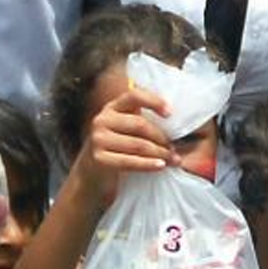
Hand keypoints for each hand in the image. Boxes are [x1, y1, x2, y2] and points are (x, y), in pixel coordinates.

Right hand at [74, 84, 175, 205]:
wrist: (92, 172)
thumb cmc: (117, 147)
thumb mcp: (125, 128)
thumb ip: (142, 121)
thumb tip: (175, 126)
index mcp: (112, 107)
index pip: (134, 96)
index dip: (153, 101)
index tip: (170, 113)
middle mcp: (102, 119)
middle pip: (140, 124)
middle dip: (161, 137)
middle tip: (174, 148)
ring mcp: (98, 139)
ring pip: (138, 144)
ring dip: (160, 153)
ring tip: (172, 159)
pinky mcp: (99, 158)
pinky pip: (129, 161)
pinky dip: (148, 164)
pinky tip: (160, 166)